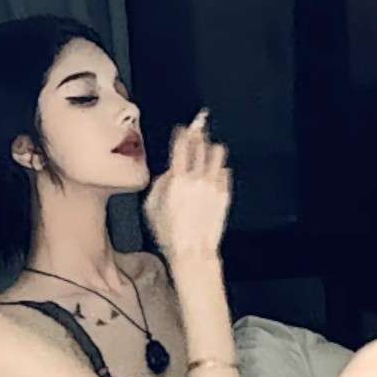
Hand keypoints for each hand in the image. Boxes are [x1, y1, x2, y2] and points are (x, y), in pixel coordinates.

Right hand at [143, 109, 232, 262]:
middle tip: (199, 126)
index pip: (182, 145)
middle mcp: (197, 178)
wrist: (193, 250)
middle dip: (198, 132)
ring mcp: (213, 185)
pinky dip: (218, 168)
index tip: (184, 128)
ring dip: (211, 148)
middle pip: (201, 144)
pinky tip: (214, 171)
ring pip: (217, 153)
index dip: (183, 132)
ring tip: (209, 147)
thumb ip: (160, 183)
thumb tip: (170, 171)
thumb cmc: (170, 233)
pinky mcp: (225, 194)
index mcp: (177, 179)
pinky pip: (224, 172)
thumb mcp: (151, 206)